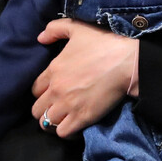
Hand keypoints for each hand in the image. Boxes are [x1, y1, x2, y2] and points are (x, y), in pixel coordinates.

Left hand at [30, 20, 138, 137]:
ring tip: (63, 119)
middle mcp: (56, 90)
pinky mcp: (83, 117)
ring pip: (46, 123)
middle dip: (44, 109)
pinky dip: (66, 132)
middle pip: (36, 109)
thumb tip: (40, 38)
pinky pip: (62, 133)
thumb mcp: (77, 28)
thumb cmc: (104, 43)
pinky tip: (73, 126)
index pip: (35, 89)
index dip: (42, 92)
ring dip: (53, 122)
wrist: (127, 62)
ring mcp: (68, 105)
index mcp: (53, 70)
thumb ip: (55, 29)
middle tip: (56, 108)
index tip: (53, 92)